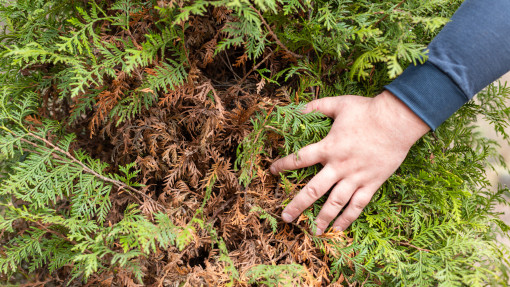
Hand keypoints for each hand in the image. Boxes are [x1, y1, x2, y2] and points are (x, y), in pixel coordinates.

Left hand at [270, 90, 429, 234]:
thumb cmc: (368, 111)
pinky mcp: (372, 183)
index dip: (284, 165)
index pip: (300, 159)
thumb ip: (316, 106)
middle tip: (286, 217)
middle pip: (314, 190)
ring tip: (313, 232)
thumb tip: (297, 108)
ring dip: (323, 218)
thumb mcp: (339, 103)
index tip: (272, 171)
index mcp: (328, 147)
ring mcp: (356, 177)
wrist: (398, 121)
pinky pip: (358, 205)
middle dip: (298, 204)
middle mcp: (339, 166)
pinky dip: (348, 218)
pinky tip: (339, 229)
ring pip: (335, 202)